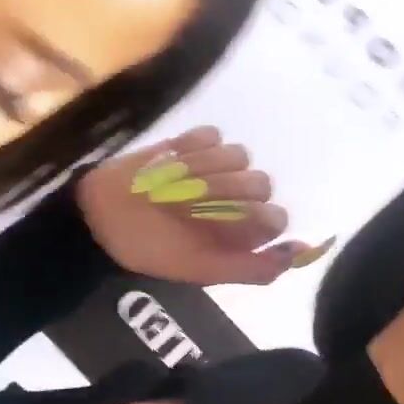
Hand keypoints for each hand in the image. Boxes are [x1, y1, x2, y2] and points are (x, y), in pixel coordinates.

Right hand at [76, 127, 323, 286]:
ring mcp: (218, 167)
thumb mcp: (201, 269)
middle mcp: (239, 198)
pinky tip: (170, 163)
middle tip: (187, 206)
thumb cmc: (152, 247)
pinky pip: (211, 134)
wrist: (101, 219)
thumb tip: (302, 252)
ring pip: (239, 154)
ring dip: (207, 170)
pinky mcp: (194, 142)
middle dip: (224, 195)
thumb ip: (255, 267)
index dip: (246, 220)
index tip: (215, 227)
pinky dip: (192, 148)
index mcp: (244, 231)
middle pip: (260, 182)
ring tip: (175, 186)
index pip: (274, 217)